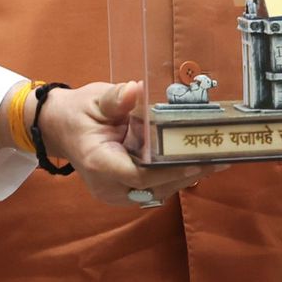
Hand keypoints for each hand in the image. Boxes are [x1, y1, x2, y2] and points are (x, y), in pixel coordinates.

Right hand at [37, 81, 213, 207]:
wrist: (61, 128)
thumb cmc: (79, 112)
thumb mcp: (95, 99)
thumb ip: (115, 98)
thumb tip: (135, 89)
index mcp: (99, 162)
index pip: (138, 174)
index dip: (169, 170)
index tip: (196, 161)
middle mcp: (108, 185)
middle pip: (155, 187)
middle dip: (188, 173)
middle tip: (220, 158)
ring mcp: (117, 192)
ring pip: (159, 191)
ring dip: (187, 176)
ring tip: (219, 159)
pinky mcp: (127, 190)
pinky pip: (156, 187)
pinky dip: (177, 175)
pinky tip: (201, 161)